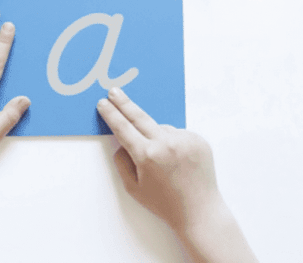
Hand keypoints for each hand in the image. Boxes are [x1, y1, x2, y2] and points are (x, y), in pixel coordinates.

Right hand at [98, 87, 255, 262]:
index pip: (123, 128)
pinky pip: (179, 134)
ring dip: (156, 137)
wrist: (199, 210)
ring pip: (161, 128)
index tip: (103, 103)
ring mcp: (185, 140)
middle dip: (124, 103)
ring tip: (164, 163)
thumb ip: (122, 162)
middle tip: (114, 91)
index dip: (111, 114)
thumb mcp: (133, 188)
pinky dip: (174, 142)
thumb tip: (122, 143)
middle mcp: (166, 143)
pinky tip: (178, 162)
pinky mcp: (198, 140)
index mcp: (147, 155)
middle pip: (139, 116)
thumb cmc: (164, 203)